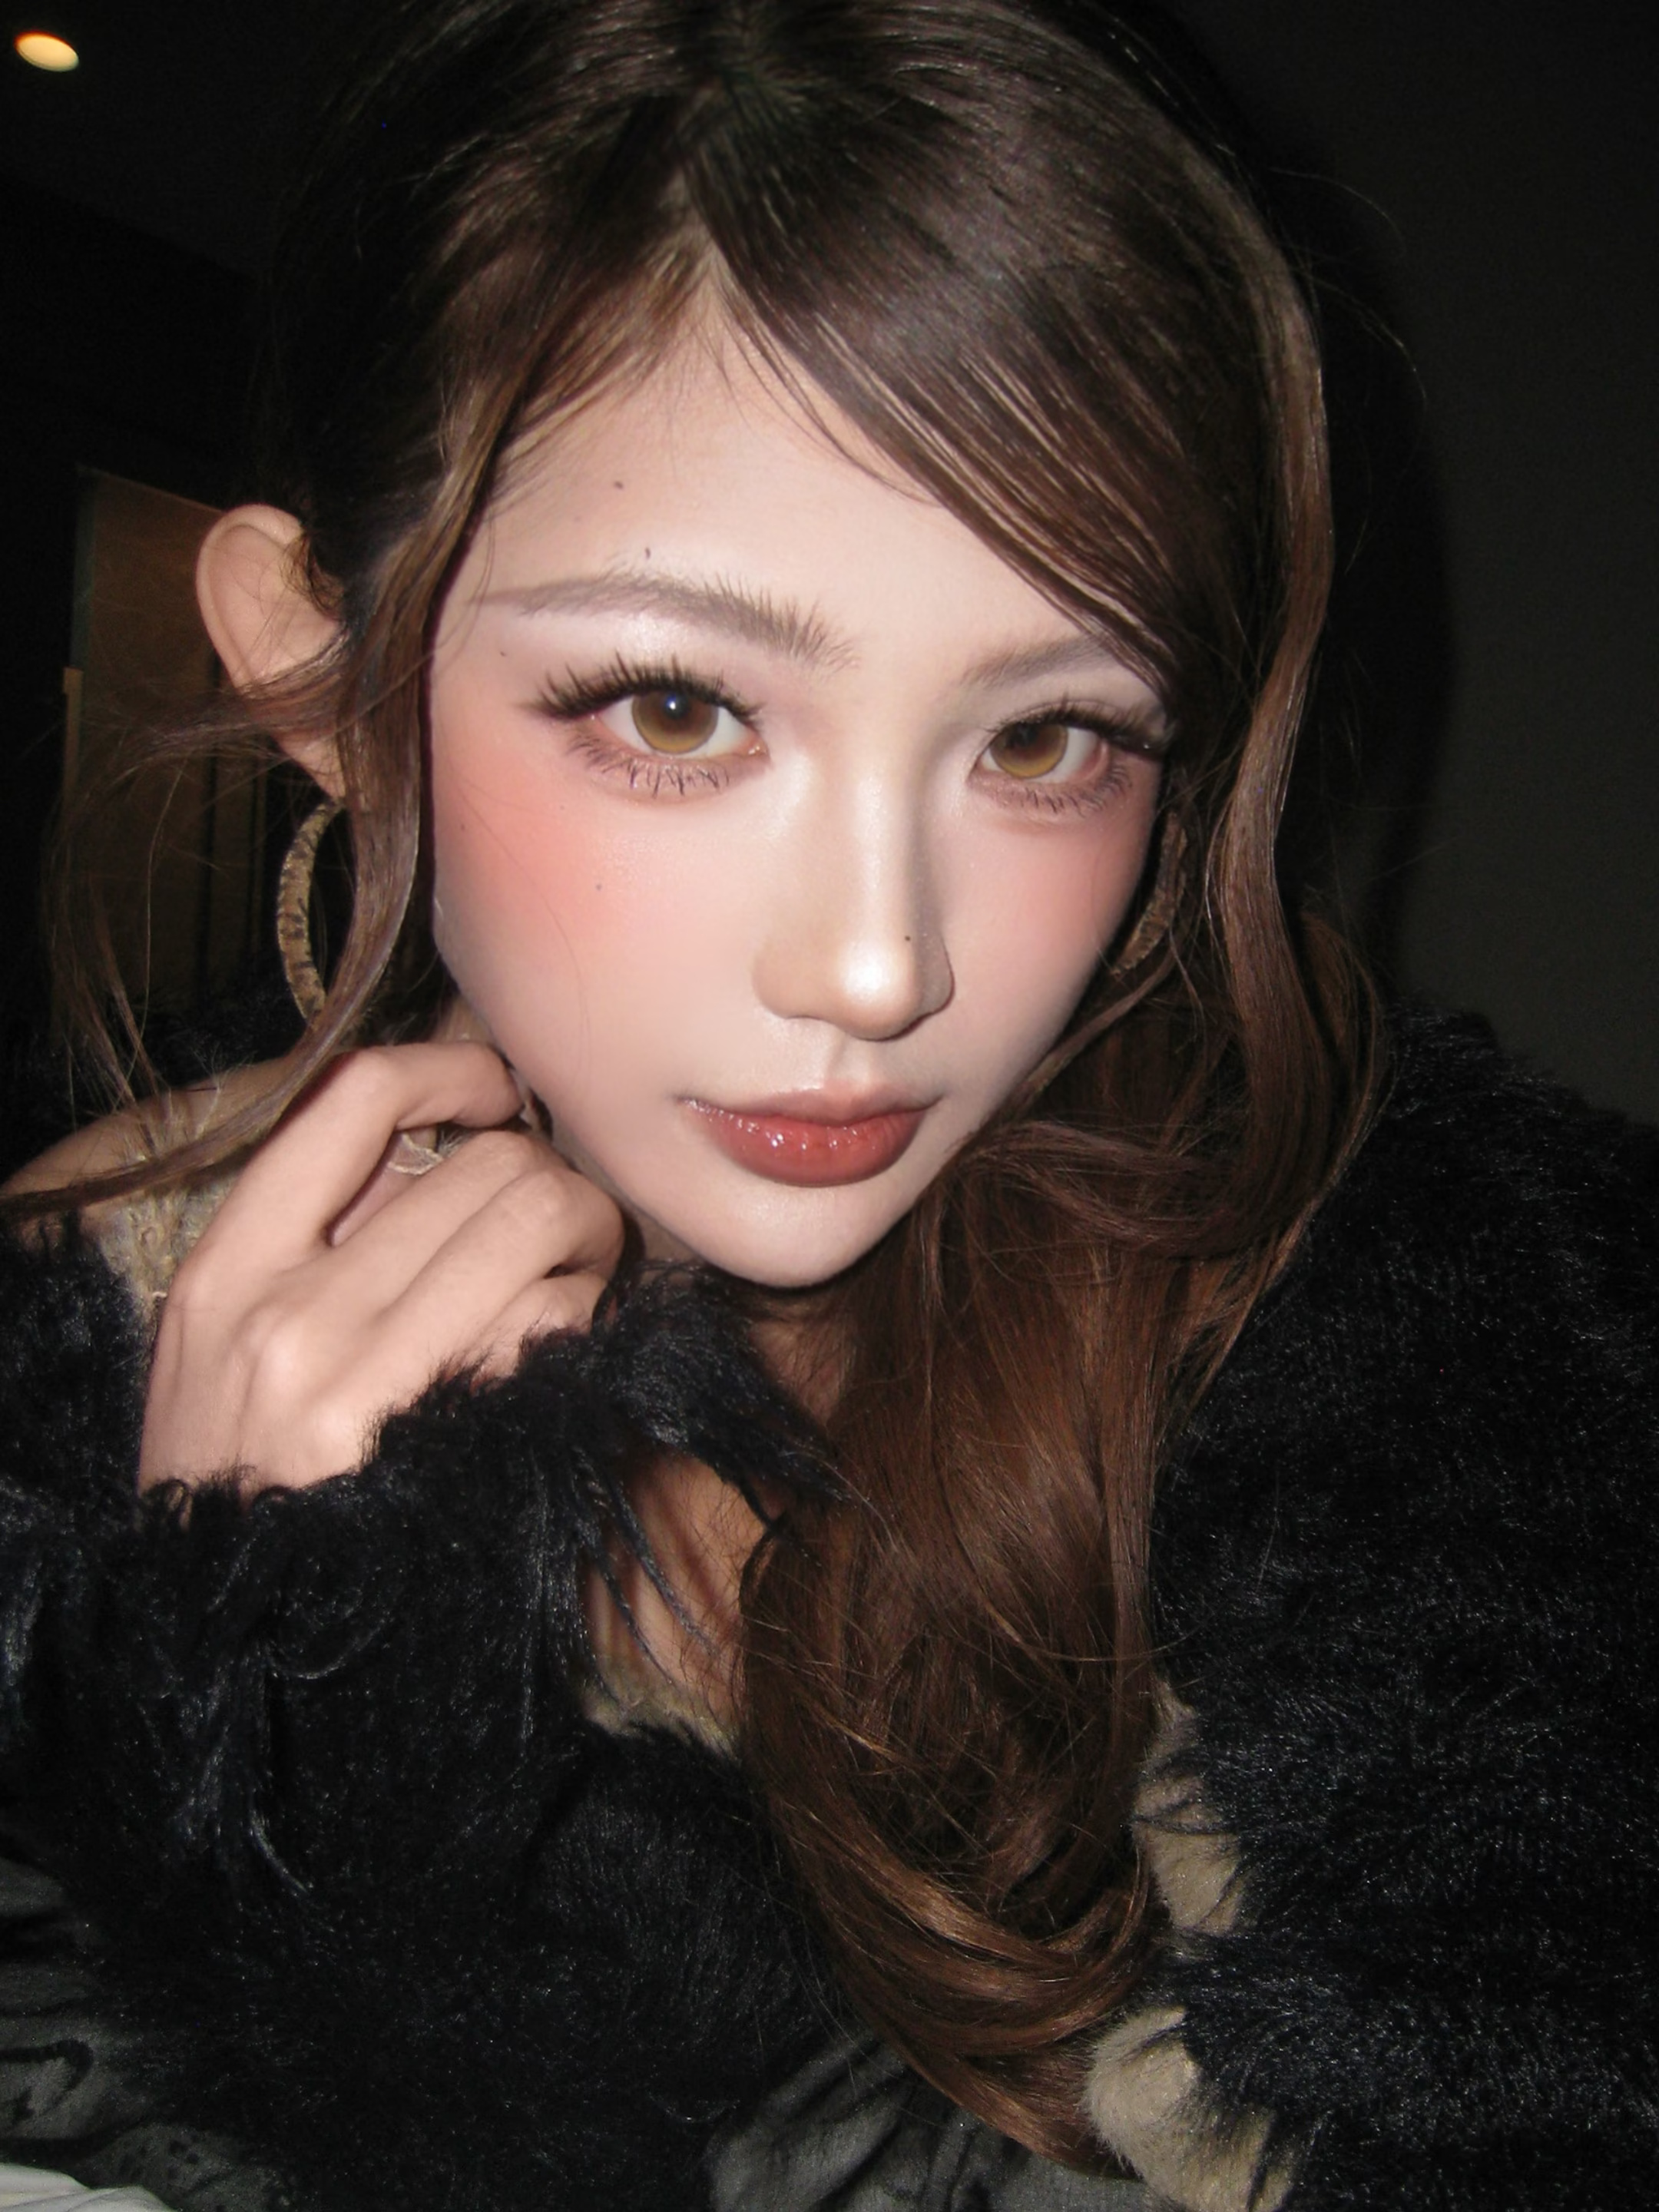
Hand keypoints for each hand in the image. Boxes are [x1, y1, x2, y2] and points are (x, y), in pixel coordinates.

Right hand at [139, 1043, 624, 1490]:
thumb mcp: (221, 1352)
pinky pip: (554, 1320)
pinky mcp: (441, 1442)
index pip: (353, 1099)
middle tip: (557, 1233)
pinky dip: (585, 1318)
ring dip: (585, 1243)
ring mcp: (363, 1382)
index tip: (497, 1095)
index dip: (451, 1070)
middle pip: (485, 1164)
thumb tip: (444, 1138)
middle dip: (551, 1183)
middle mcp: (287, 1315)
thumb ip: (309, 1246)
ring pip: (535, 1221)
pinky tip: (567, 1350)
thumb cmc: (243, 1482)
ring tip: (570, 1285)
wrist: (223, 1641)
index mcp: (225, 1273)